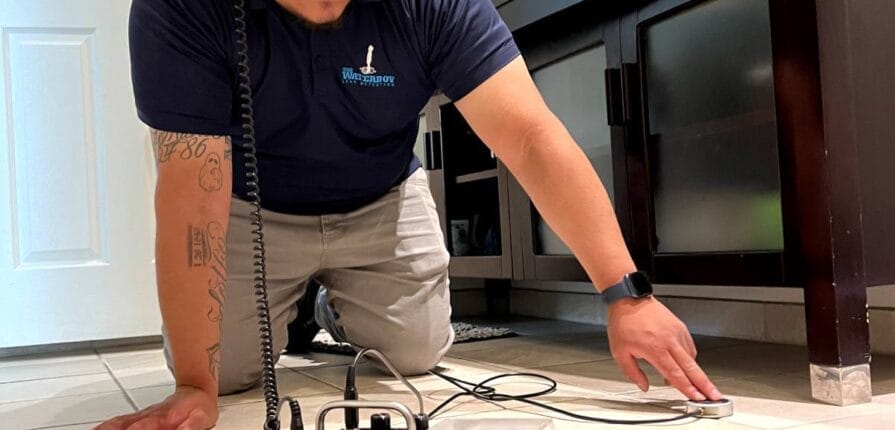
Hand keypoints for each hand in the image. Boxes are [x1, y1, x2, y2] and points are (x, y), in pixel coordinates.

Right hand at [96, 386, 217, 429]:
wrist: (195, 390)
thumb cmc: (198, 407)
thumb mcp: (201, 418)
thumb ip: (191, 426)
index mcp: (164, 417)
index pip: (147, 426)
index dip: (139, 429)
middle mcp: (148, 416)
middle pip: (126, 425)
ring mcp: (140, 416)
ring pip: (118, 422)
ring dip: (106, 428)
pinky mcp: (135, 417)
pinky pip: (117, 421)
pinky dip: (104, 426)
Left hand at [607, 297, 722, 400]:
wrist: (628, 298)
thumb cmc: (623, 322)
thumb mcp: (619, 351)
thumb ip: (632, 372)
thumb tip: (643, 386)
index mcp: (654, 348)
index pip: (675, 374)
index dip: (687, 388)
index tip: (697, 397)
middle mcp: (669, 340)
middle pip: (691, 367)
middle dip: (704, 384)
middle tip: (715, 396)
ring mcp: (676, 332)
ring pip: (691, 357)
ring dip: (697, 373)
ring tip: (701, 385)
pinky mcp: (680, 326)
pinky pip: (690, 346)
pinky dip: (691, 358)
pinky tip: (688, 365)